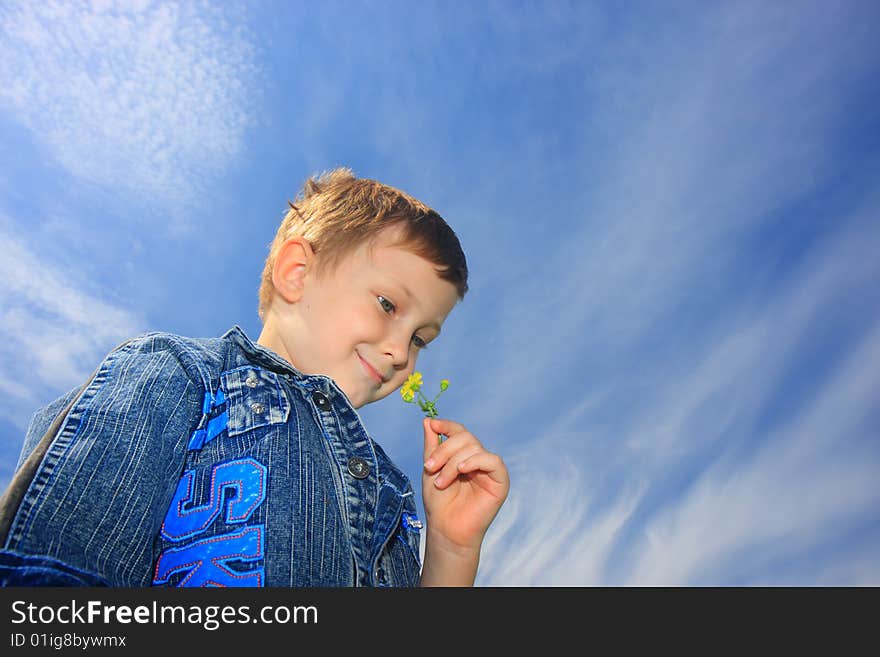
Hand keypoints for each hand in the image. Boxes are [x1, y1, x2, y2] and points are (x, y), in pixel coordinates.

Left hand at [421, 417, 509, 552]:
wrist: (446, 529)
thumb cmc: (439, 503)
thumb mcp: (431, 469)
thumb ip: (432, 446)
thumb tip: (428, 420)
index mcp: (463, 455)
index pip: (459, 432)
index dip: (447, 426)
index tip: (433, 424)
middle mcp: (478, 459)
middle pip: (465, 437)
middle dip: (444, 450)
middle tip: (429, 467)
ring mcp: (489, 469)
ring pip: (474, 448)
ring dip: (453, 462)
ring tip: (441, 482)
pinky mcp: (500, 481)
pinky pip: (492, 461)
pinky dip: (475, 461)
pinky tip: (462, 470)